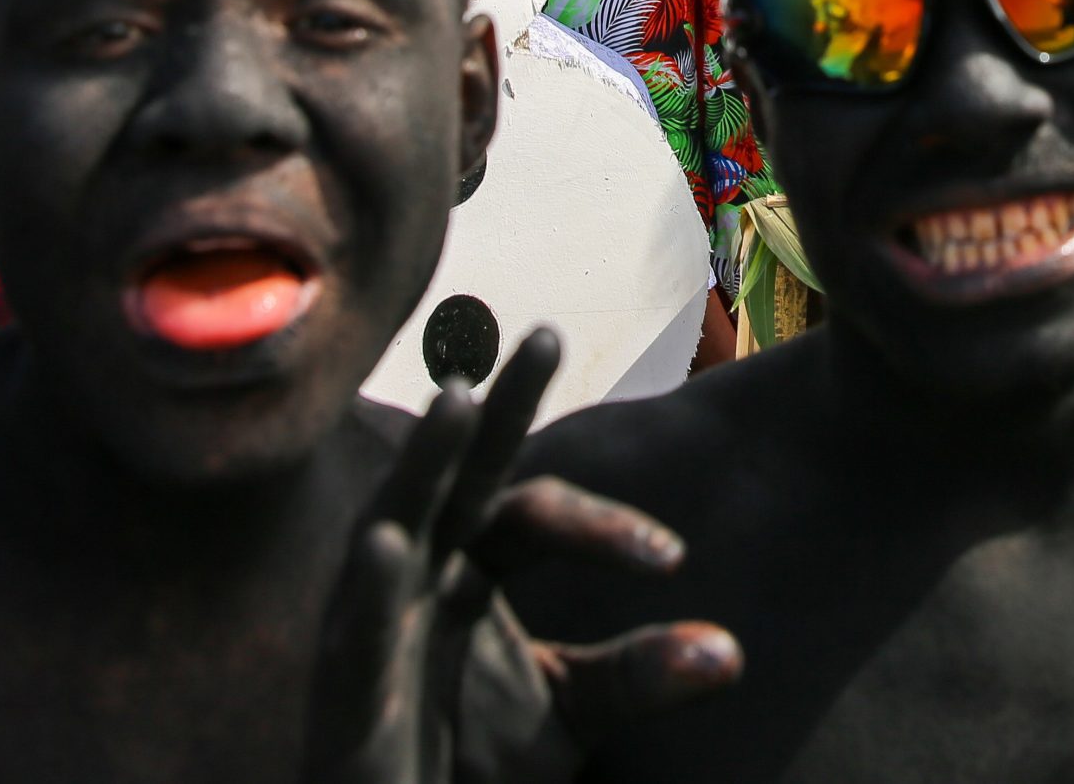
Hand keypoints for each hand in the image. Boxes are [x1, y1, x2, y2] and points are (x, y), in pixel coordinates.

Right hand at [306, 328, 739, 782]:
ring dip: (423, 463)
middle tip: (548, 333)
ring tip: (457, 402)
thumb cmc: (476, 762)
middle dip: (500, 409)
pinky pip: (356, 631)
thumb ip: (638, 674)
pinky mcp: (343, 694)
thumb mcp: (575, 711)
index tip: (673, 560)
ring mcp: (373, 627)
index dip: (602, 526)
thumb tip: (731, 655)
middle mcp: (418, 579)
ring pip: (393, 527)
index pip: (532, 510)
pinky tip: (393, 543)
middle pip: (459, 477)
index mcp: (470, 569)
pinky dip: (376, 587)